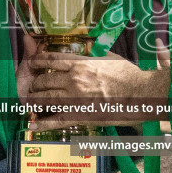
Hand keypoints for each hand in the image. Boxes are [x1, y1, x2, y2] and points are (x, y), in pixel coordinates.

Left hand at [18, 53, 167, 130]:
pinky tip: (32, 124)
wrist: (141, 94)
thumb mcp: (110, 57)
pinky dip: (42, 123)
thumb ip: (95, 53)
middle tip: (34, 85)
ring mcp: (74, 99)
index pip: (52, 59)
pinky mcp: (79, 116)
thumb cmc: (129, 75)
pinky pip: (55, 120)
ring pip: (45, 99)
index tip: (32, 62)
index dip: (38, 60)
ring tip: (31, 101)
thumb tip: (89, 48)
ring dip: (35, 100)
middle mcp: (73, 80)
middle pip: (45, 80)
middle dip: (36, 83)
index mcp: (80, 64)